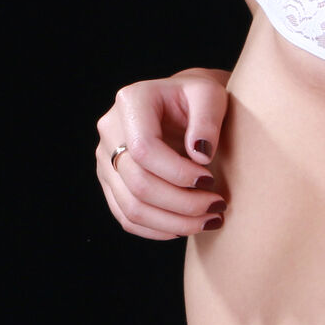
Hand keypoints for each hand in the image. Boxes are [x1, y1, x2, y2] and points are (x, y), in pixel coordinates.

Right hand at [94, 69, 229, 239]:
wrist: (183, 104)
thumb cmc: (198, 98)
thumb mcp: (210, 94)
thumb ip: (207, 119)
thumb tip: (199, 155)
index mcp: (131, 101)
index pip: (144, 149)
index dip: (178, 173)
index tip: (210, 180)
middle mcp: (110, 129)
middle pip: (138, 183)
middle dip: (182, 203)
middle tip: (218, 207)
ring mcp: (106, 158)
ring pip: (131, 207)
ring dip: (173, 222)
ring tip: (208, 221)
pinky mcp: (110, 181)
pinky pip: (126, 217)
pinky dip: (157, 229)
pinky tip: (185, 226)